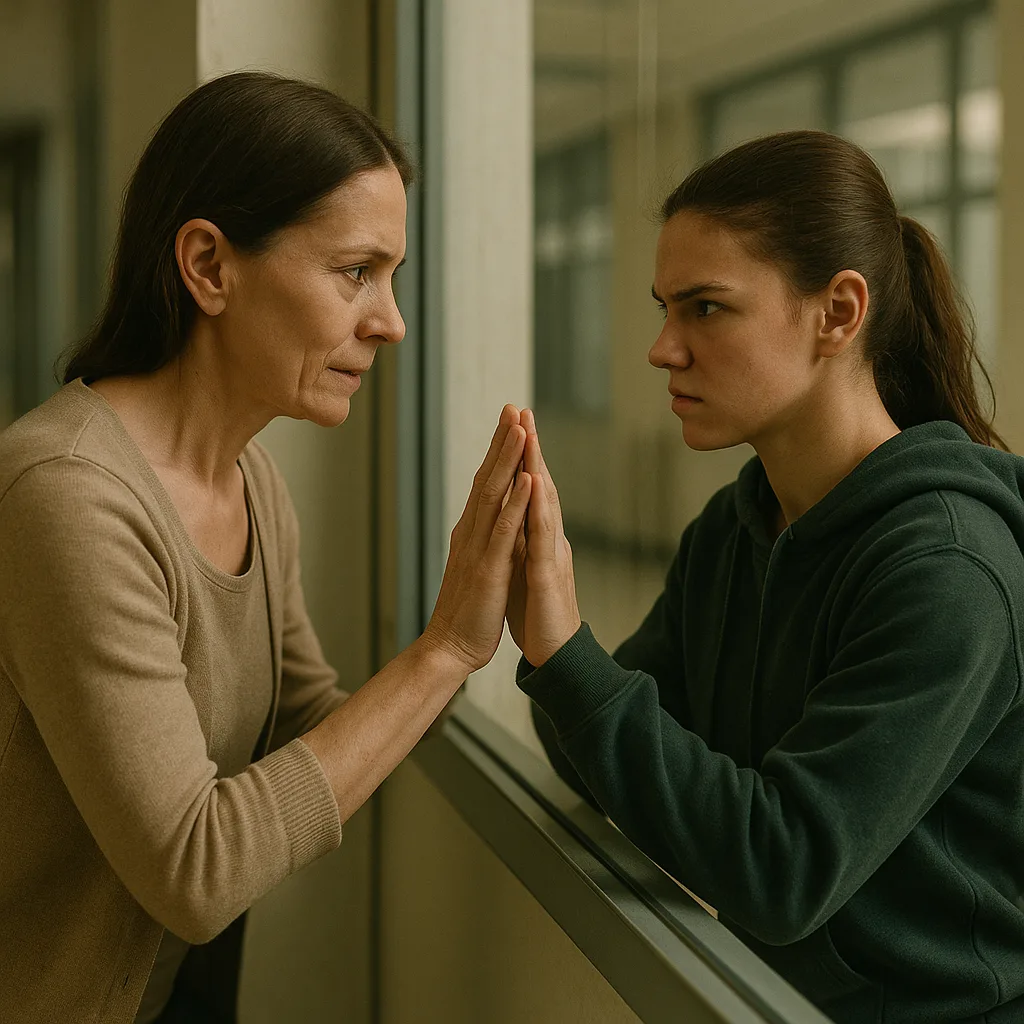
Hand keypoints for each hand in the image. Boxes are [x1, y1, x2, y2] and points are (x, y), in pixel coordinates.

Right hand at [420, 406, 532, 675]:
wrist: (448, 649)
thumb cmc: (468, 612)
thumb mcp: (479, 568)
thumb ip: (485, 542)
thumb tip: (494, 521)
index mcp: (472, 534)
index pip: (486, 484)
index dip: (497, 452)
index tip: (510, 422)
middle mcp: (471, 533)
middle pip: (487, 478)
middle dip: (501, 442)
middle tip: (513, 407)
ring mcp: (477, 549)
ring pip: (494, 496)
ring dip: (508, 460)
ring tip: (520, 428)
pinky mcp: (488, 569)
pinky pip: (504, 530)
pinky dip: (516, 502)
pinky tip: (526, 478)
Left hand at [508, 409, 580, 666]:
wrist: (554, 654)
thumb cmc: (537, 614)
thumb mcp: (522, 568)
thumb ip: (520, 540)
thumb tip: (510, 514)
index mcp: (537, 537)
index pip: (528, 490)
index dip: (520, 457)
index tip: (510, 424)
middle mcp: (548, 539)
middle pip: (539, 485)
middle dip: (530, 447)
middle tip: (521, 410)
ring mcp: (552, 554)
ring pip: (545, 501)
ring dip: (536, 465)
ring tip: (528, 433)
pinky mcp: (549, 575)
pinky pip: (542, 535)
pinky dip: (538, 507)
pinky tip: (534, 483)